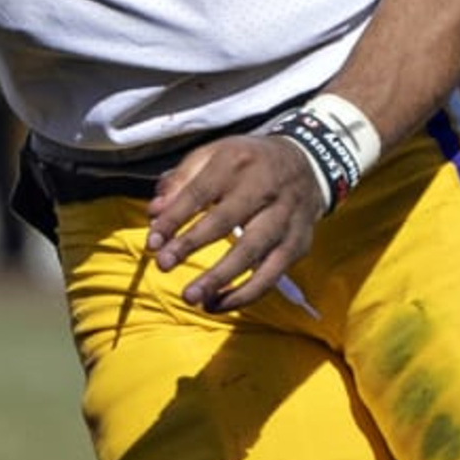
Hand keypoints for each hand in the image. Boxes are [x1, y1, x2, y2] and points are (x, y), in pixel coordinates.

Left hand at [148, 132, 329, 312]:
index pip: (200, 191)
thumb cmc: (247, 164)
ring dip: (220, 277)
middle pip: (226, 219)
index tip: (152, 242)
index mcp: (237, 161)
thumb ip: (181, 181)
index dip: (174, 218)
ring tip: (191, 297)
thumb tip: (155, 213)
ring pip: (252, 251)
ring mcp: (285, 218)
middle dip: (192, 244)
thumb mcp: (212, 155)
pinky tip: (216, 304)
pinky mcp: (297, 243)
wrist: (307, 164)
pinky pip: (271, 275)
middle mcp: (265, 187)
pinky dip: (245, 294)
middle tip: (163, 265)